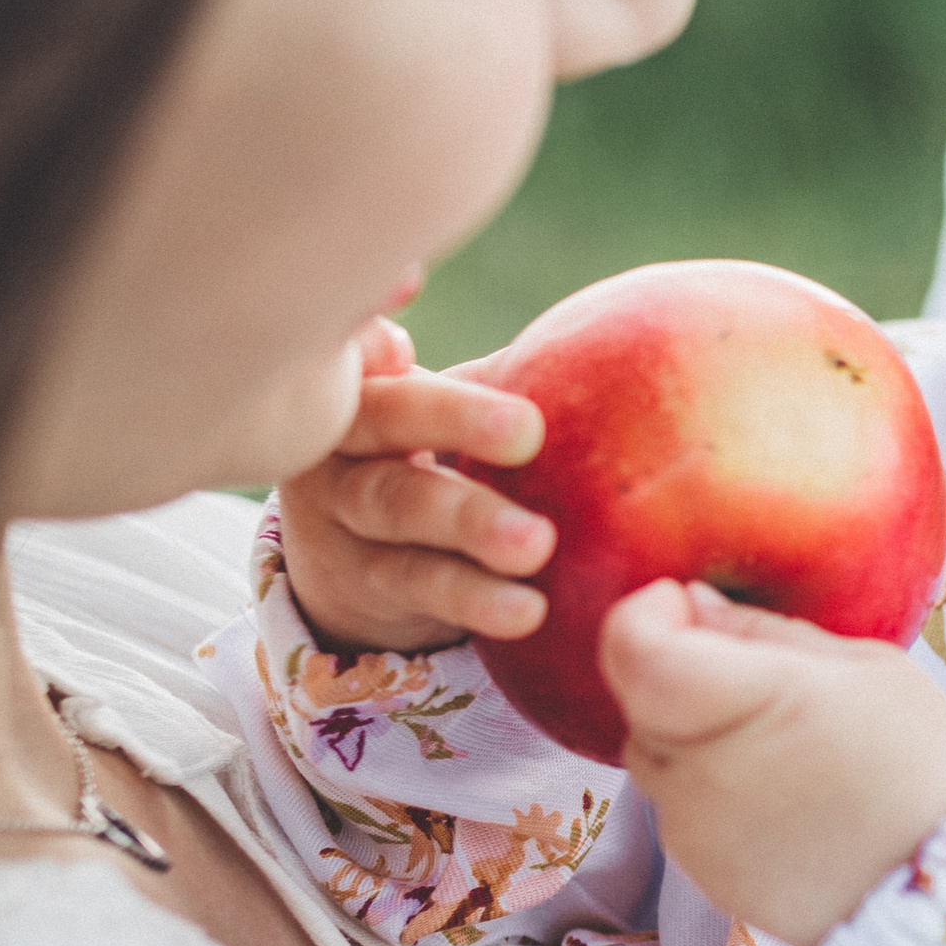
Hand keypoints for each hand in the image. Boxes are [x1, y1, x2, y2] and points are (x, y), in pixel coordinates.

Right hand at [277, 316, 553, 653]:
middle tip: (528, 430)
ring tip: (536, 543)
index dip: (370, 338)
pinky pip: (419, 585)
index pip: (360, 340)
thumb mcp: (445, 408)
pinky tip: (527, 608)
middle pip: (384, 418)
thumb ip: (502, 375)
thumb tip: (611, 348)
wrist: (347, 554)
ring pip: (398, 508)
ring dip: (469, 525)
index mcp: (363, 374)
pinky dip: (474, 597)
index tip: (405, 344)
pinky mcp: (361, 582)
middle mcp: (334, 435)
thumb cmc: (423, 452)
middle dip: (453, 418)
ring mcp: (337, 513)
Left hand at [600, 578, 945, 945]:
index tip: (685, 605)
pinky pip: (681, 810)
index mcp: (745, 701)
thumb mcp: (864, 666)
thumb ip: (764, 631)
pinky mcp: (703, 874)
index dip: (645, 614)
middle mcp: (701, 770)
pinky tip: (782, 797)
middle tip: (753, 678)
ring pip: (656, 757)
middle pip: (640, 699)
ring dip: (693, 737)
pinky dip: (712, 791)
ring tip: (780, 746)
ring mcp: (694, 830)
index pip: (633, 646)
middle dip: (680, 674)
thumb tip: (696, 603)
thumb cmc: (921, 763)